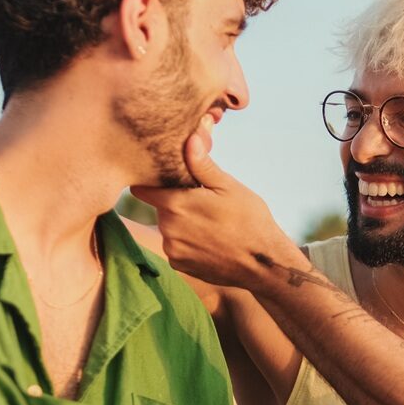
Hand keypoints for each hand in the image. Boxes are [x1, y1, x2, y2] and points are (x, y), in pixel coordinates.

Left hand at [131, 116, 300, 288]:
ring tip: (210, 222)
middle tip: (202, 200)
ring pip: (168, 228)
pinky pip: (176, 247)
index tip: (163, 178)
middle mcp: (167, 228)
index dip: (150, 181)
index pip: (141, 189)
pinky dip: (188, 242)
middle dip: (175, 201)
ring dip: (182, 223)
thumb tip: (189, 138)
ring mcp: (172, 249)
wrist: (262, 264)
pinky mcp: (179, 266)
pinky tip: (210, 241)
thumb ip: (202, 164)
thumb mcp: (228, 186)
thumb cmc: (249, 220)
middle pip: (160, 207)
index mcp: (175, 204)